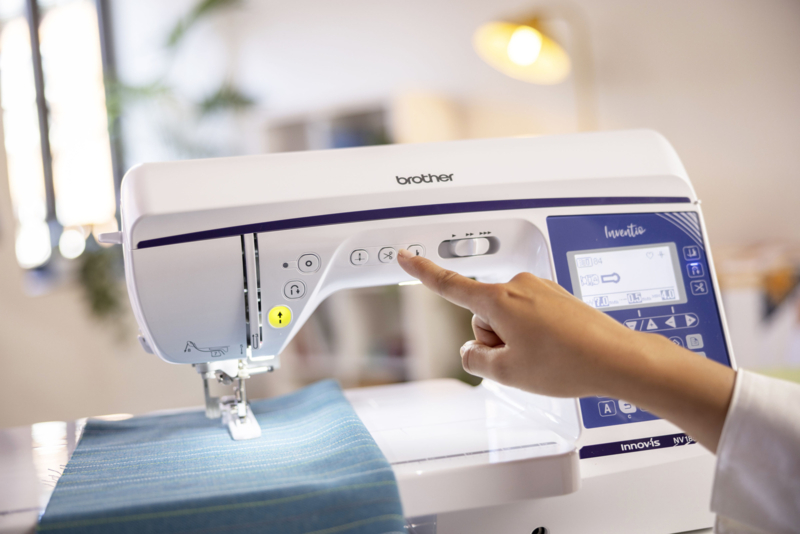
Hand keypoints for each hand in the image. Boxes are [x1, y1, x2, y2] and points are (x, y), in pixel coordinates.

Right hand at [397, 249, 735, 451]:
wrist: (616, 358)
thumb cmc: (567, 362)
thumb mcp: (507, 372)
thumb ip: (476, 359)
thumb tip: (473, 350)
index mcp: (499, 299)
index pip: (449, 284)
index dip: (422, 271)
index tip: (405, 255)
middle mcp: (518, 285)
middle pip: (483, 314)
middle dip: (494, 338)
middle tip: (521, 360)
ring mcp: (540, 288)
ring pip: (507, 316)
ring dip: (516, 338)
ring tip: (544, 357)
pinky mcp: (556, 295)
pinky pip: (530, 314)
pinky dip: (535, 333)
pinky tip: (555, 350)